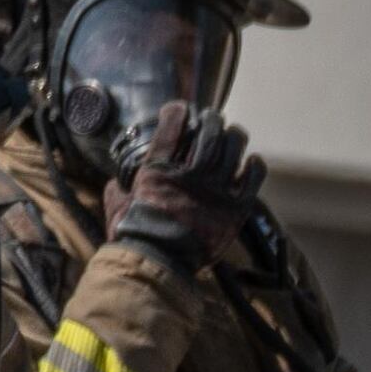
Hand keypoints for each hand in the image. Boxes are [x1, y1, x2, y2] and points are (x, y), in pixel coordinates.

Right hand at [114, 105, 262, 264]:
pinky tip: (252, 161)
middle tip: (212, 117)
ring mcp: (214, 190)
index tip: (179, 108)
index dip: (176, 113)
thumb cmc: (134, 237)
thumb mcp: (116, 208)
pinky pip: (253, 178)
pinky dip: (254, 166)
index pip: (170, 129)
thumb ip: (118, 191)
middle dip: (210, 120)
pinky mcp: (235, 208)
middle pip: (208, 134)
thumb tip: (117, 183)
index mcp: (157, 172)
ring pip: (233, 150)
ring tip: (233, 132)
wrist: (158, 263)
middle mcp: (189, 175)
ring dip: (234, 136)